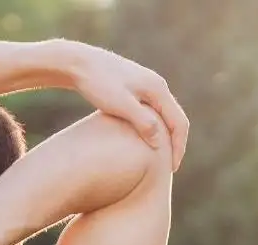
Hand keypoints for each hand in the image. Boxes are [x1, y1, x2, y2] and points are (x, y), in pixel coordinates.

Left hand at [60, 43, 189, 170]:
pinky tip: (144, 140)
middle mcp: (157, 85)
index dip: (178, 147)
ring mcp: (146, 85)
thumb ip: (142, 122)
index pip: (179, 122)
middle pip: (175, 118)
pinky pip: (152, 111)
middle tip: (169, 168)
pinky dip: (154, 128)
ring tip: (159, 158)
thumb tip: (159, 144)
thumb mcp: (120, 105)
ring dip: (165, 136)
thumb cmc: (97, 83)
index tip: (171, 170)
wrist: (77, 62)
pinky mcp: (134, 87)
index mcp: (158, 89)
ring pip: (164, 115)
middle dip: (175, 144)